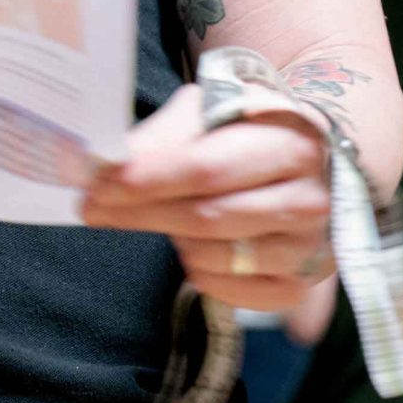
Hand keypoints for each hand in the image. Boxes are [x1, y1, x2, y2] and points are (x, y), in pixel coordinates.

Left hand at [77, 82, 332, 312]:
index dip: (147, 179)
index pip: (206, 168)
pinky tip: (193, 246)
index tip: (99, 184)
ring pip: (213, 256)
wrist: (308, 160)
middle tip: (91, 208)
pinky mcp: (300, 285)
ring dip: (173, 238)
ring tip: (162, 216)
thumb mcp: (210, 112)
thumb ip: (162, 136)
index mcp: (293, 141)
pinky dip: (199, 272)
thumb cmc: (248, 130)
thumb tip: (108, 162)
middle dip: (139, 213)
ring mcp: (310, 248)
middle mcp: (311, 199)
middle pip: (206, 217)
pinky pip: (229, 291)